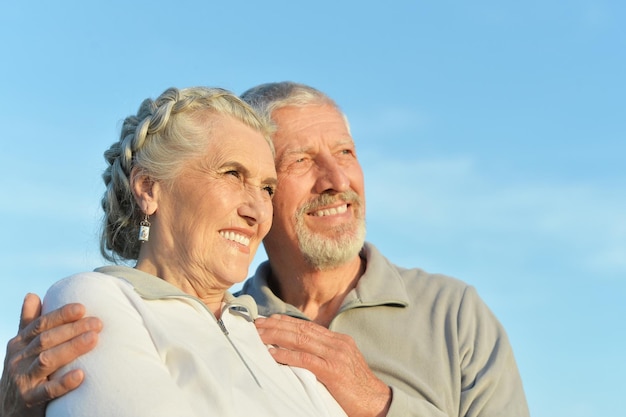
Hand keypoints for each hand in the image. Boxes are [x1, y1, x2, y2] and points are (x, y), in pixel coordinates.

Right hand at [0, 293, 102, 416]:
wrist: (6, 411)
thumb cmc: (21, 372)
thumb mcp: (19, 348)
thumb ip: (28, 323)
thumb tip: (32, 294)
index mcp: (18, 344)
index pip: (40, 325)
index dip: (61, 315)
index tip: (82, 307)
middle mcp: (18, 360)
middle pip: (46, 340)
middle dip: (73, 329)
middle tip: (97, 322)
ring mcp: (23, 380)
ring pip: (47, 360)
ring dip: (71, 348)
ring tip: (93, 339)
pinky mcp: (29, 400)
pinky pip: (47, 391)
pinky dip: (64, 383)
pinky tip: (81, 375)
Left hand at [255, 314, 390, 416]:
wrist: (377, 403)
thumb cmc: (356, 388)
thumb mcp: (342, 364)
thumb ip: (324, 354)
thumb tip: (300, 350)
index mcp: (339, 340)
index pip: (307, 326)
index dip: (286, 321)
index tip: (269, 319)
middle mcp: (337, 343)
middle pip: (301, 329)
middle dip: (276, 325)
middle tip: (257, 324)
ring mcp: (335, 356)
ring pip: (300, 340)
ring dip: (276, 336)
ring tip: (259, 336)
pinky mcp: (332, 371)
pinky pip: (305, 360)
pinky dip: (286, 355)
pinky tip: (273, 354)